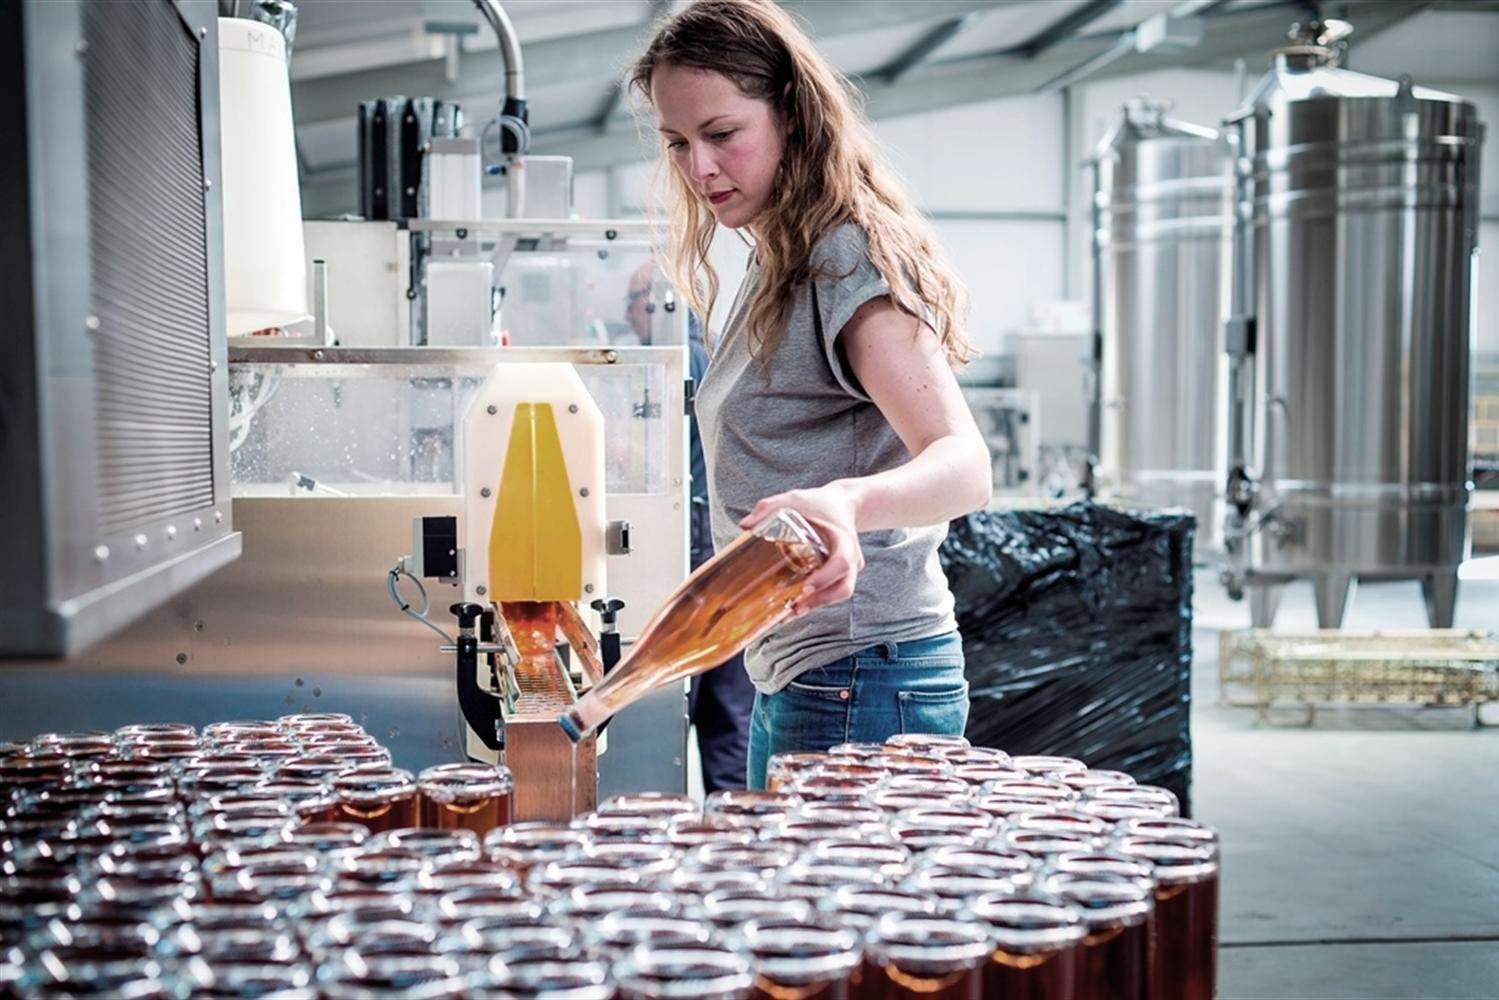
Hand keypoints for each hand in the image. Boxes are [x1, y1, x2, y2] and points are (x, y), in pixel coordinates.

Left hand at [740, 484, 863, 615]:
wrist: (842, 503)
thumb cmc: (819, 502)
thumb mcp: (796, 498)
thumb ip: (771, 507)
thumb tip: (745, 525)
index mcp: (844, 539)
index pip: (842, 564)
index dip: (826, 578)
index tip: (806, 586)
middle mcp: (852, 557)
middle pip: (844, 588)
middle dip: (820, 601)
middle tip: (795, 608)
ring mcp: (849, 569)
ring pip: (839, 594)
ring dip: (816, 605)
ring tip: (790, 613)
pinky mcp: (841, 575)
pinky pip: (832, 592)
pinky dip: (816, 601)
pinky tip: (795, 607)